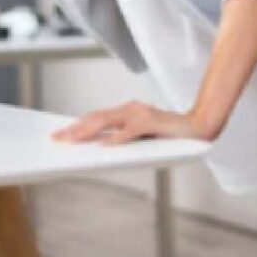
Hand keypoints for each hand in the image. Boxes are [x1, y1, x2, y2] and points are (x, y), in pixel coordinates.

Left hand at [50, 101, 208, 145]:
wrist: (199, 127)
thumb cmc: (170, 134)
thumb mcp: (141, 136)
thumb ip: (123, 137)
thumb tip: (99, 147)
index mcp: (127, 112)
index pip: (96, 117)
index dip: (76, 125)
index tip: (59, 134)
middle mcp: (131, 109)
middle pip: (96, 118)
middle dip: (75, 129)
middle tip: (57, 138)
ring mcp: (141, 114)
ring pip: (108, 121)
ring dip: (88, 131)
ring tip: (72, 140)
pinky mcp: (152, 122)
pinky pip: (131, 131)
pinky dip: (118, 138)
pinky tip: (105, 145)